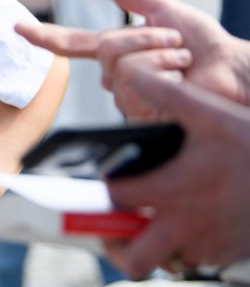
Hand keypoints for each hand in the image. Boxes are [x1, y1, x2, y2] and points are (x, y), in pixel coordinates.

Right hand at [15, 0, 249, 115]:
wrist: (234, 72)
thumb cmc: (206, 46)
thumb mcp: (165, 11)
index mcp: (117, 51)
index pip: (72, 43)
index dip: (45, 36)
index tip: (17, 27)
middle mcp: (116, 77)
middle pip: (105, 49)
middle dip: (145, 38)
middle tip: (176, 42)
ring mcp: (127, 98)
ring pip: (121, 67)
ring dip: (160, 56)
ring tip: (182, 63)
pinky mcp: (141, 114)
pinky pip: (136, 84)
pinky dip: (164, 74)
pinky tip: (180, 83)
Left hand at [101, 70, 249, 275]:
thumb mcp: (210, 113)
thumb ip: (168, 94)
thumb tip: (138, 75)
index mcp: (171, 190)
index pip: (116, 199)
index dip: (106, 189)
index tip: (110, 179)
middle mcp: (186, 225)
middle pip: (132, 257)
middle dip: (115, 244)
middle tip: (111, 226)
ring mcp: (209, 245)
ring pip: (165, 260)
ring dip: (153, 245)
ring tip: (149, 222)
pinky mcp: (229, 253)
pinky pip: (196, 260)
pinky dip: (185, 247)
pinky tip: (188, 222)